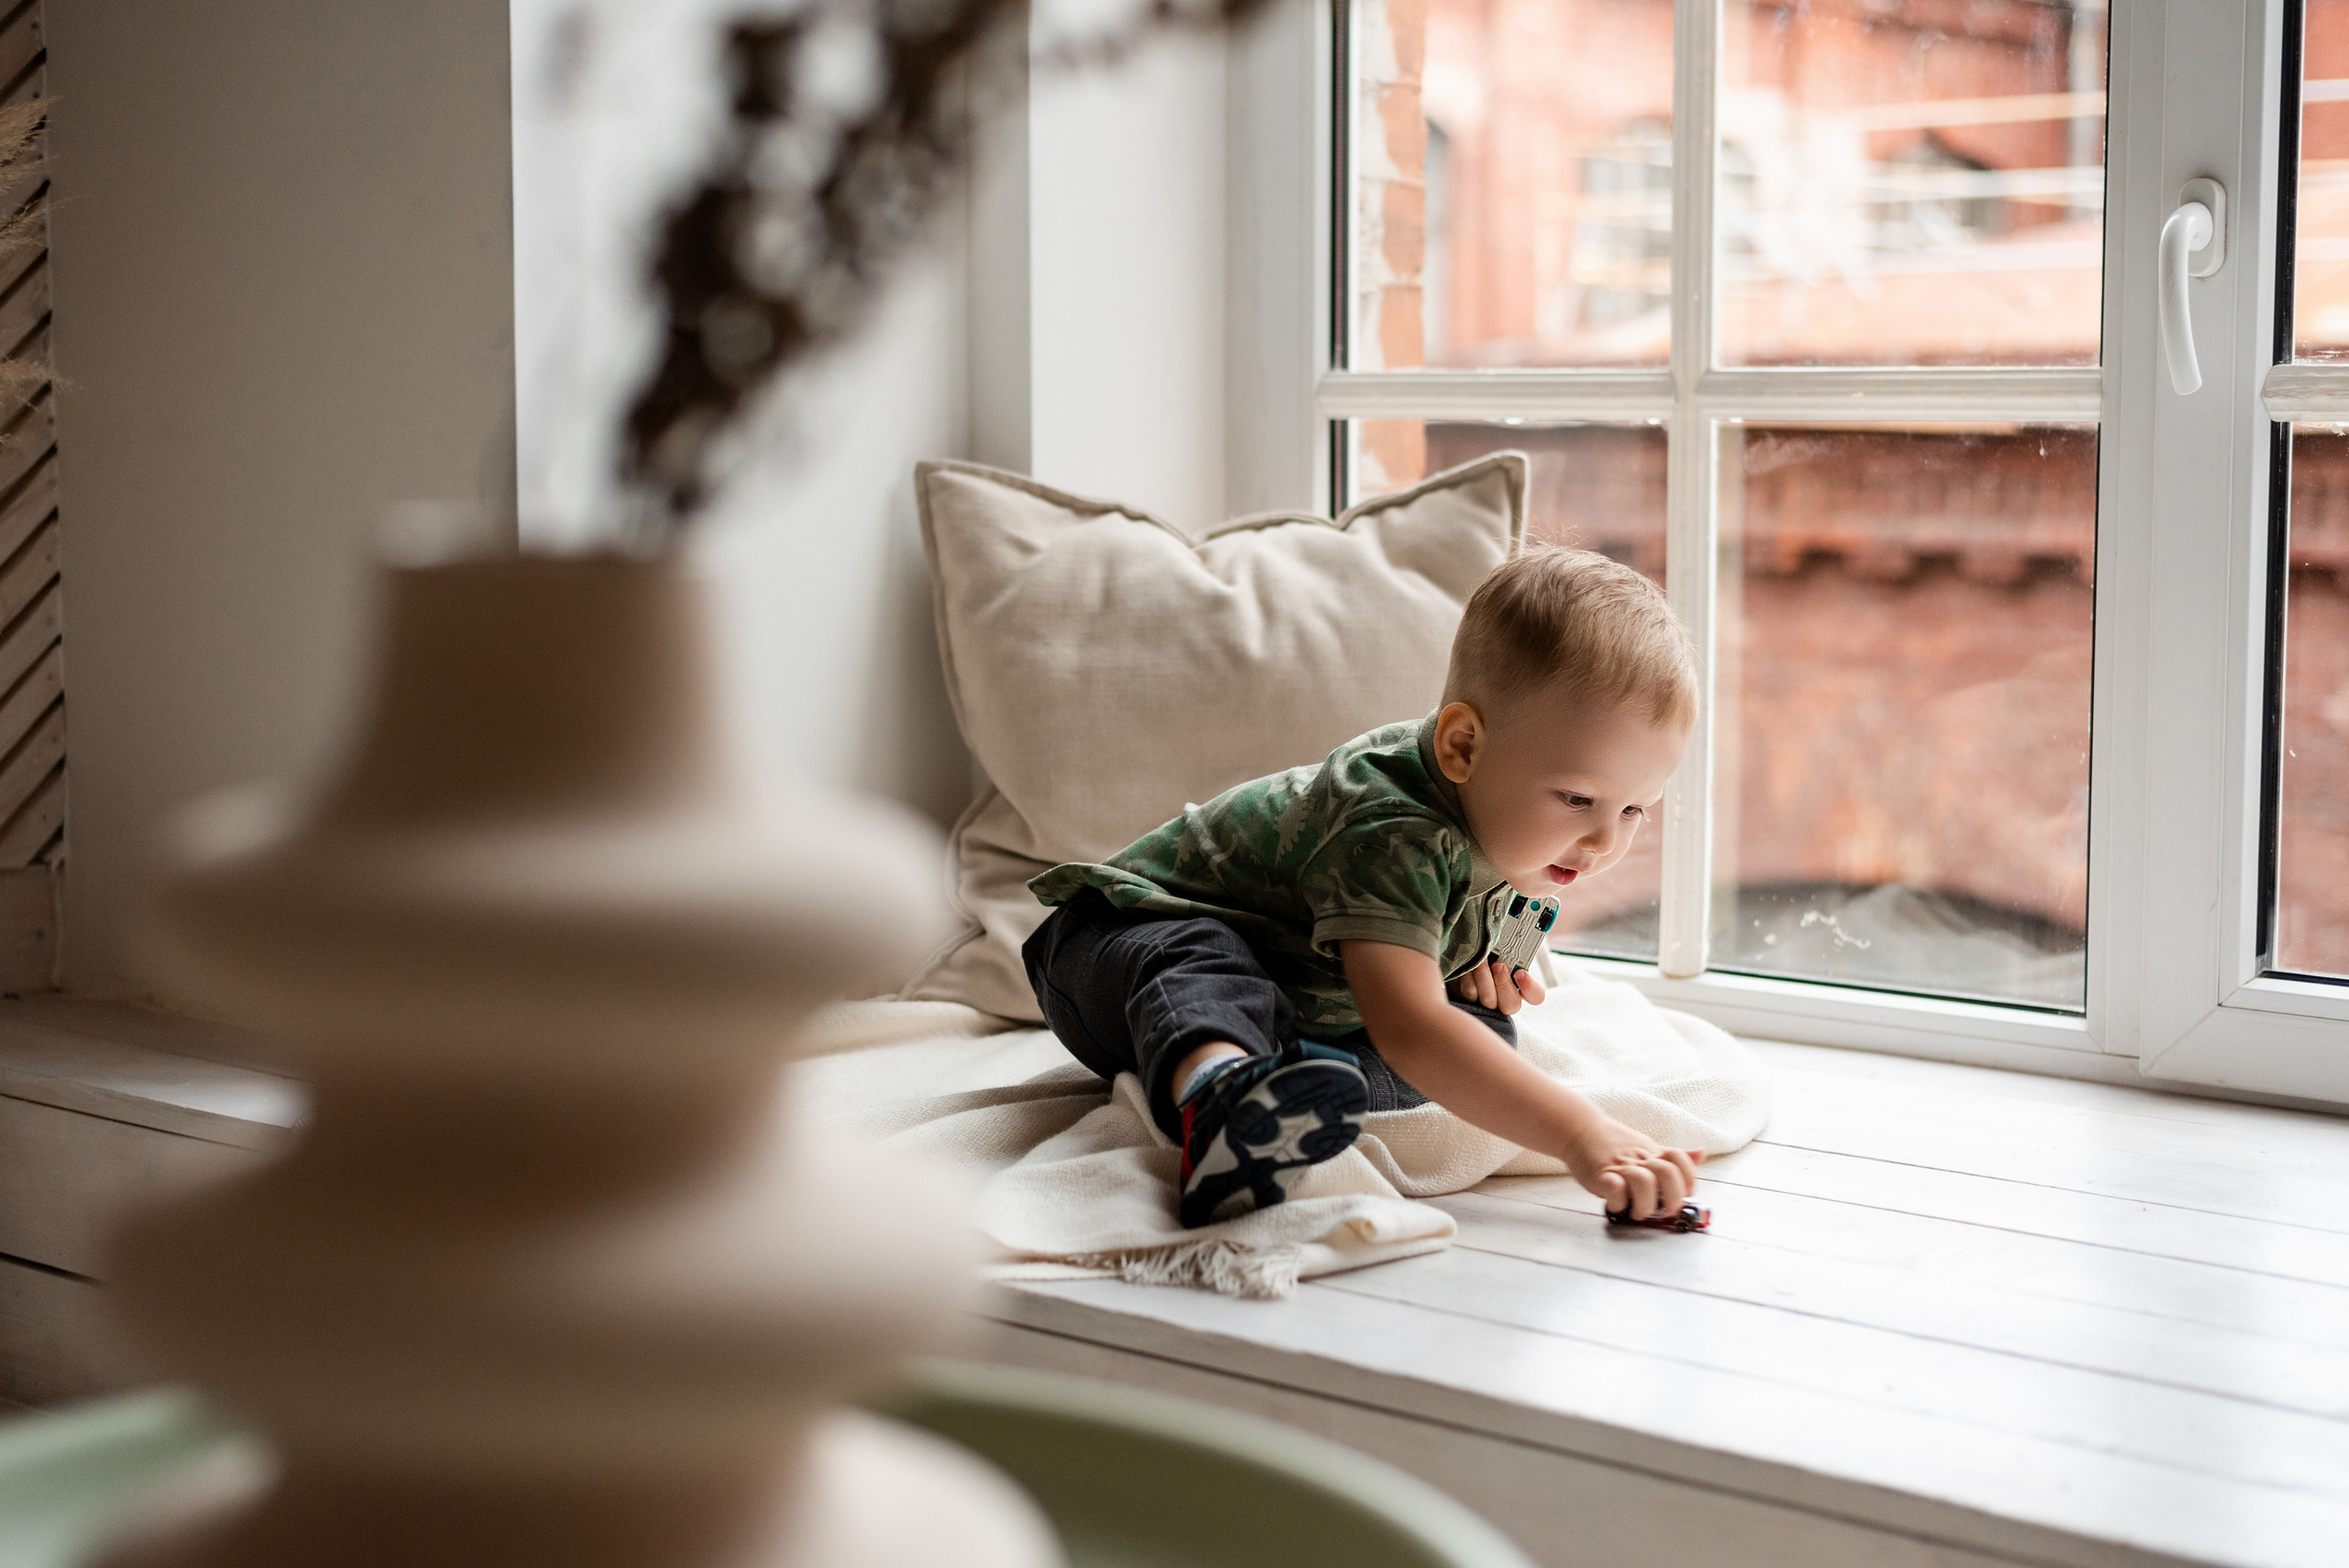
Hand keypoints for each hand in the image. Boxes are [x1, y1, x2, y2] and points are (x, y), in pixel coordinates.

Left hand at [1456, 956, 1546, 1013]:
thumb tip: (1516, 932)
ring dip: (1484, 977)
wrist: (1459, 956)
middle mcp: (1505, 999)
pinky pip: (1470, 994)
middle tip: (1498, 965)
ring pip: (1488, 1000)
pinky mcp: (1468, 1002)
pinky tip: (1467, 965)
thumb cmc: (1487, 951)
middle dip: (1504, 983)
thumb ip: (1511, 947)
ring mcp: (1486, 1004)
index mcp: (1521, 986)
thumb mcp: (1502, 948)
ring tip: (1480, 961)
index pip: (1535, 996)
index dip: (1530, 987)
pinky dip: (1468, 978)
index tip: (1521, 972)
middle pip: (1511, 1005)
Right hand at [1560, 1113, 1703, 1220]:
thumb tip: (1702, 1154)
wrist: (1579, 1130)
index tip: (1687, 1193)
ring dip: (1646, 1203)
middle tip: (1667, 1210)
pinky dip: (1619, 1201)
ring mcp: (1620, 1166)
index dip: (1689, 1178)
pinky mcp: (1600, 1174)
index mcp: (1652, 1152)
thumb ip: (1672, 1157)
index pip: (1679, 1159)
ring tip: (1639, 1212)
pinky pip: (1615, 1187)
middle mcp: (1640, 1158)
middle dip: (1673, 1196)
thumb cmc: (1613, 1144)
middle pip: (1667, 1172)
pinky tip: (1617, 1205)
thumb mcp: (1646, 1146)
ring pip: (1644, 1181)